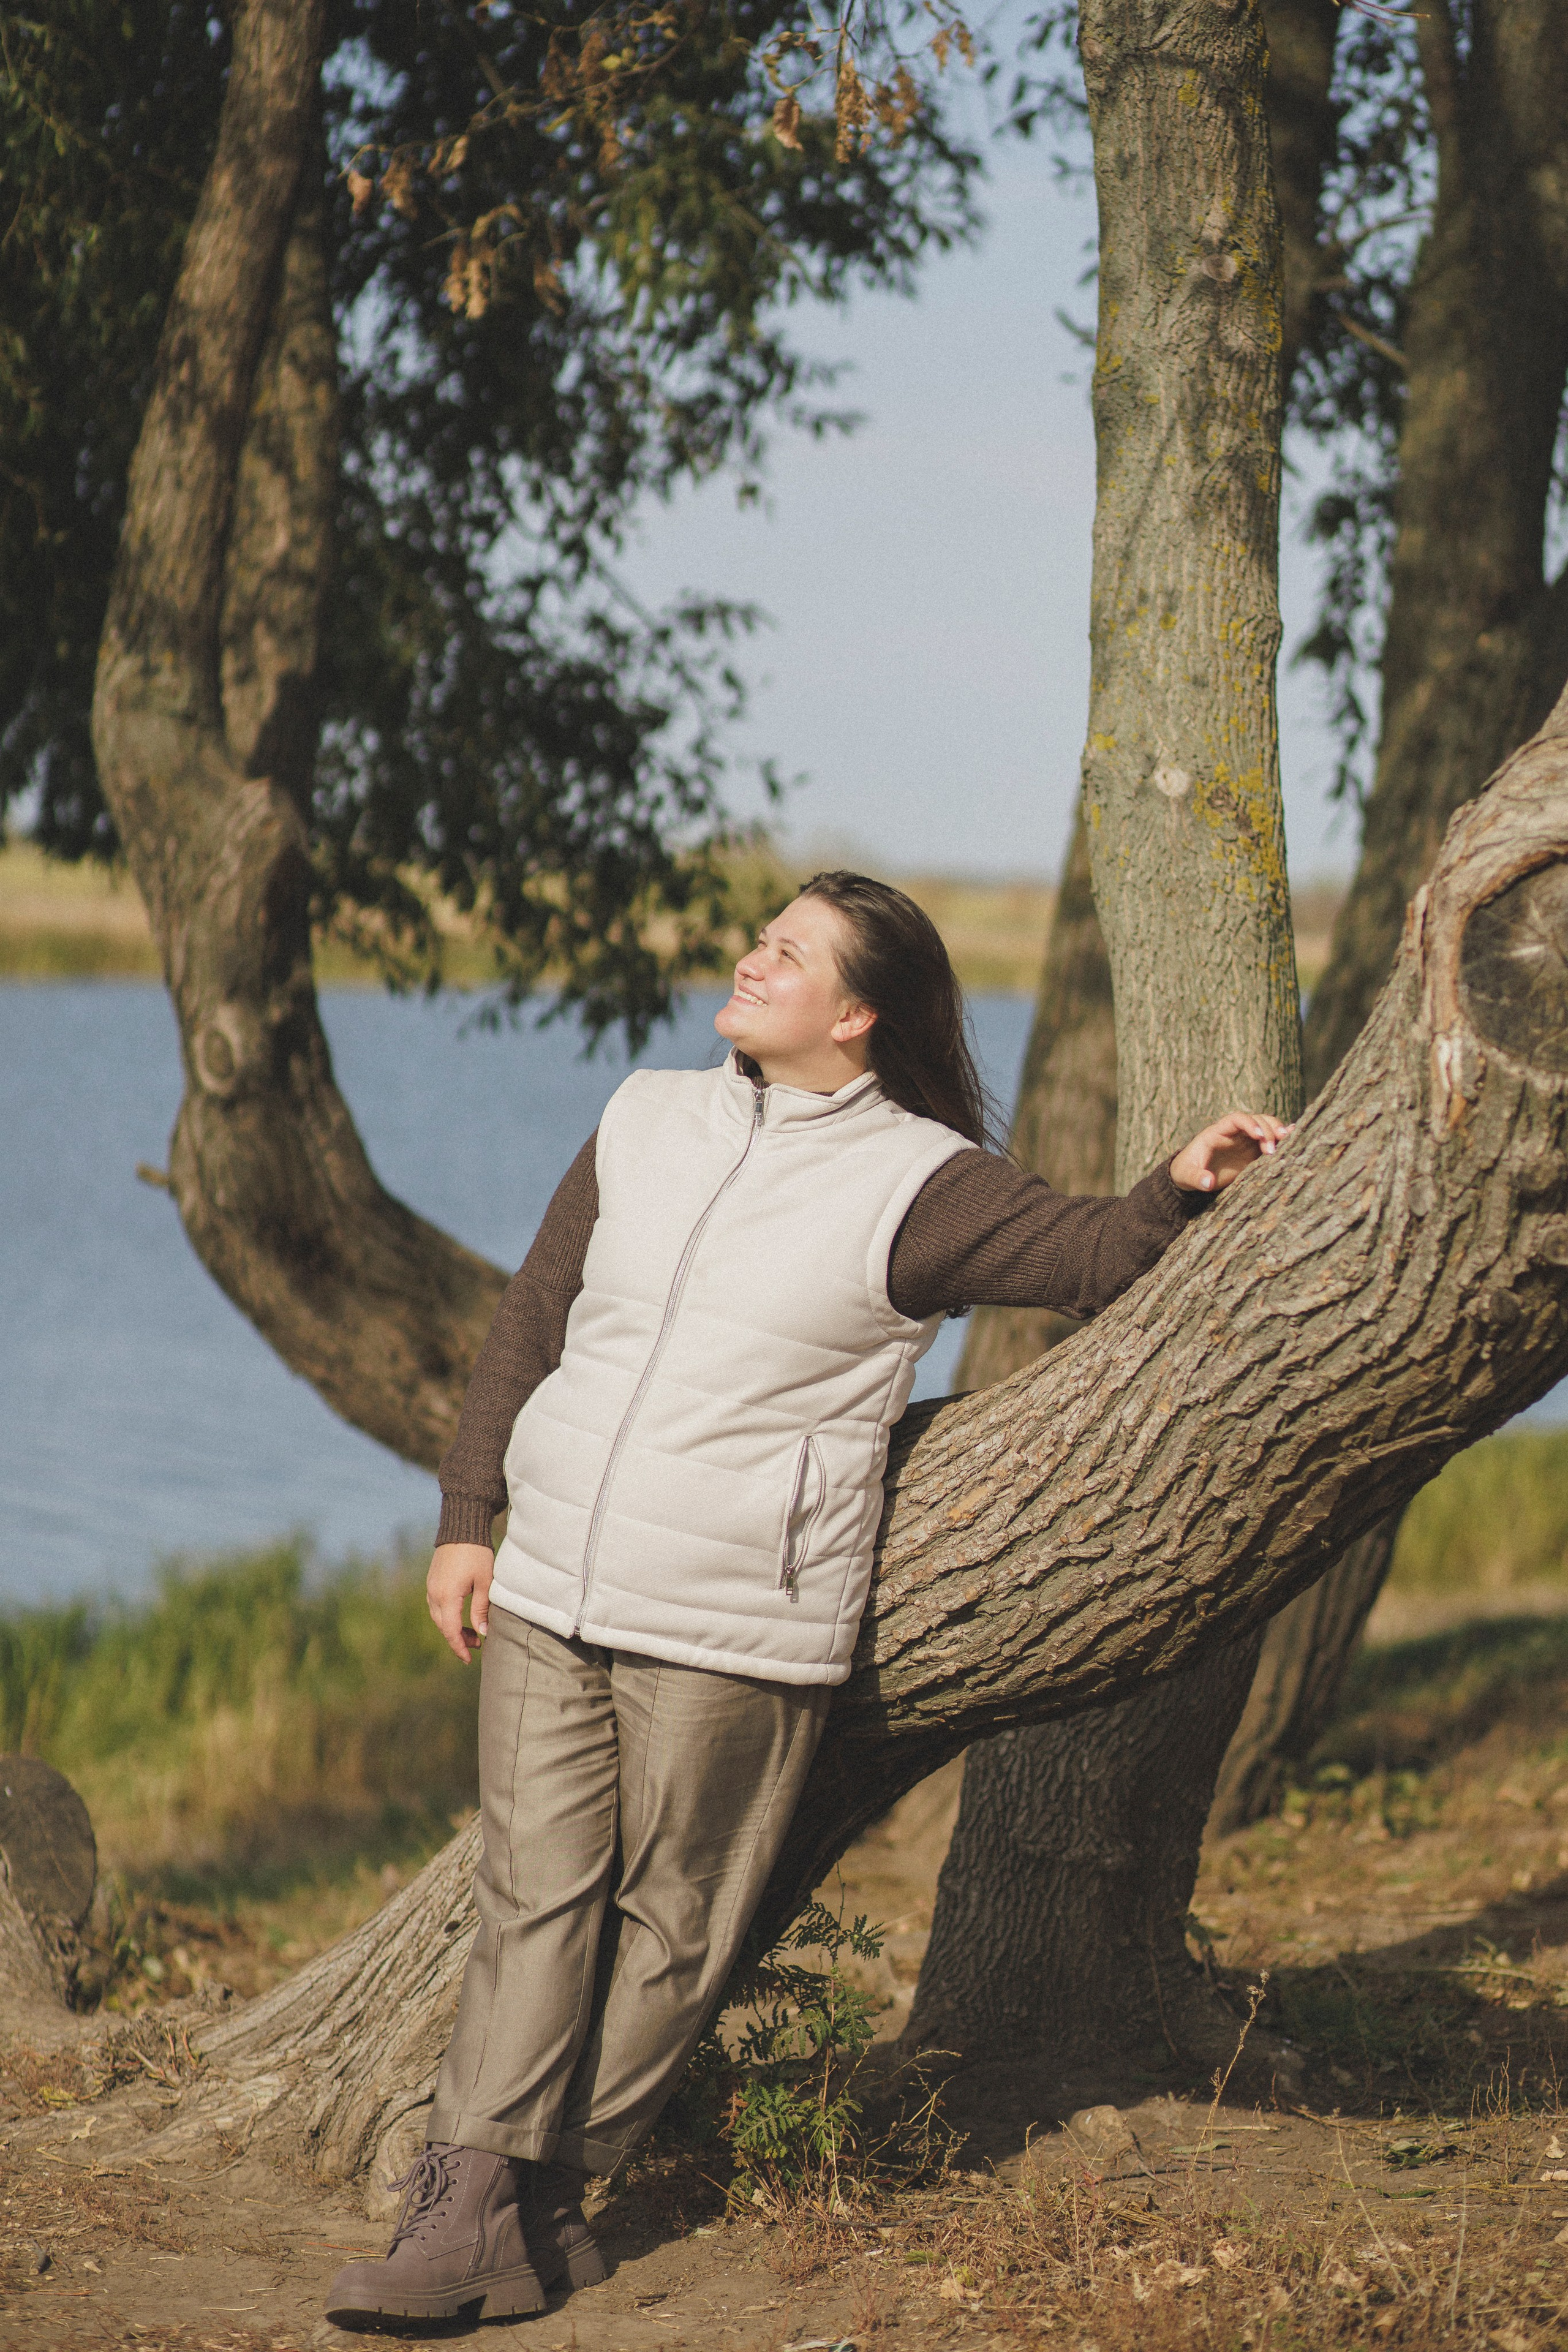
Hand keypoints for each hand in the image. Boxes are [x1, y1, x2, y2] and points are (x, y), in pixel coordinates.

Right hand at [427, 1542, 493, 1662]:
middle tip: (477, 1646)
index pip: (451, 1631)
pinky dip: (447, 1616)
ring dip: (452, 1628)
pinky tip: (460, 1617)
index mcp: (447, 1596)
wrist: (462, 1528)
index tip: (469, 1659)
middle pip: (443, 1627)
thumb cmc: (477, 1554)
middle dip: (458, 1640)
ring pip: (438, 1617)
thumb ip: (481, 1609)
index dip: (460, 1647)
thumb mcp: (485, 1583)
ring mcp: (431, 1587)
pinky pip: (436, 1606)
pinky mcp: (432, 1581)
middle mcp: (434, 1594)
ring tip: (472, 1633)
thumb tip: (482, 1633)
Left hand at [1169, 1109, 1292, 1194]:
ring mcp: (1246, 1141)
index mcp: (1218, 1132)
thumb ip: (1197, 1177)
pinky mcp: (1254, 1152)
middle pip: (1256, 1120)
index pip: (1236, 1119)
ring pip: (1267, 1127)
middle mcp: (1235, 1133)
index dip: (1249, 1123)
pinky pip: (1271, 1142)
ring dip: (1278, 1133)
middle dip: (1267, 1131)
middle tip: (1273, 1150)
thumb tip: (1208, 1182)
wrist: (1193, 1176)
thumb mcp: (1187, 1175)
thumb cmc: (1188, 1171)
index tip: (1259, 1136)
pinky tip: (1295, 1139)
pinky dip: (1282, 1140)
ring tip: (1288, 1143)